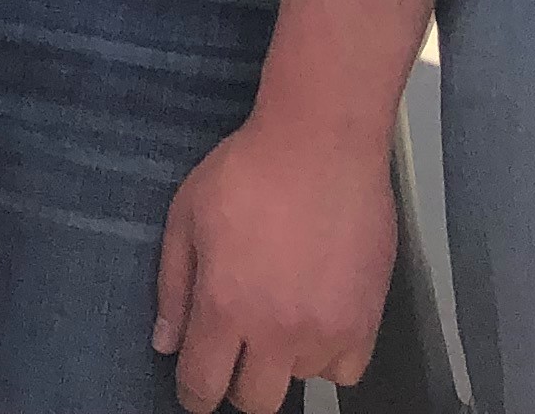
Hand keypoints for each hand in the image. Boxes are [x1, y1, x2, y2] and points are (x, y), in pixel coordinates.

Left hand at [151, 116, 393, 412]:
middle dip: (237, 384)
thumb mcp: (185, 217)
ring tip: (280, 310)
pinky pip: (345, 370)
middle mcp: (277, 330)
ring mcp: (326, 330)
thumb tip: (167, 344)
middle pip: (255, 401)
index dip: (194, 395)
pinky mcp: (367, 322)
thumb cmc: (248, 171)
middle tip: (237, 352)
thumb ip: (174, 287)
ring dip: (284, 359)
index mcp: (225, 305)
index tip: (194, 392)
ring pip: (300, 381)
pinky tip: (315, 317)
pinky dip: (329, 354)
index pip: (205, 384)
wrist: (321, 145)